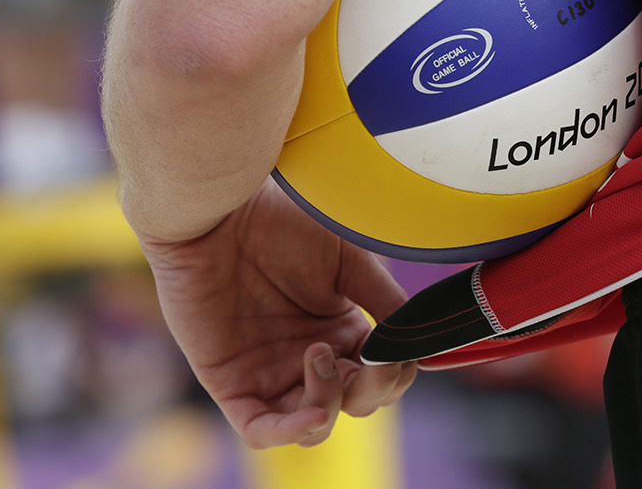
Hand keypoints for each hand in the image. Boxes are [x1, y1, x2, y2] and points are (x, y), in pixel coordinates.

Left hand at [137, 177, 416, 447]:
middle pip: (356, 403)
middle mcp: (310, 355)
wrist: (222, 210)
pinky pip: (261, 429)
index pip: (381, 376)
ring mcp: (271, 372)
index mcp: (342, 329)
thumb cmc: (284, 220)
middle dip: (373, 389)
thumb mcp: (351, 258)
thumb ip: (385, 301)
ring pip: (313, 424)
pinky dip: (289, 432)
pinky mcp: (231, 382)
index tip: (401, 353)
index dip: (396, 375)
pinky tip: (313, 412)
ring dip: (330, 404)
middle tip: (370, 358)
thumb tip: (418, 340)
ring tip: (318, 355)